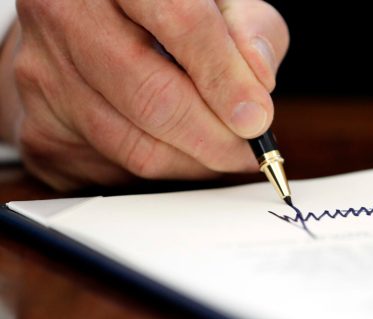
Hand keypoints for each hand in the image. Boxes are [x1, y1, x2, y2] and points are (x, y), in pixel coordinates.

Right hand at [0, 0, 287, 189]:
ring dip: (194, 162)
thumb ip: (249, 31)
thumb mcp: (217, 3)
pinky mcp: (40, 129)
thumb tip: (257, 83)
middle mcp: (63, 14)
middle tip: (249, 150)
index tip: (257, 118)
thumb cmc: (163, 16)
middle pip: (153, 97)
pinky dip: (164, 173)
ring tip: (223, 153)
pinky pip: (116, 172)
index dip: (225, 78)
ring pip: (136, 145)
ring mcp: (42, 74)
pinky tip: (182, 155)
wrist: (84, 30)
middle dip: (214, 137)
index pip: (181, 21)